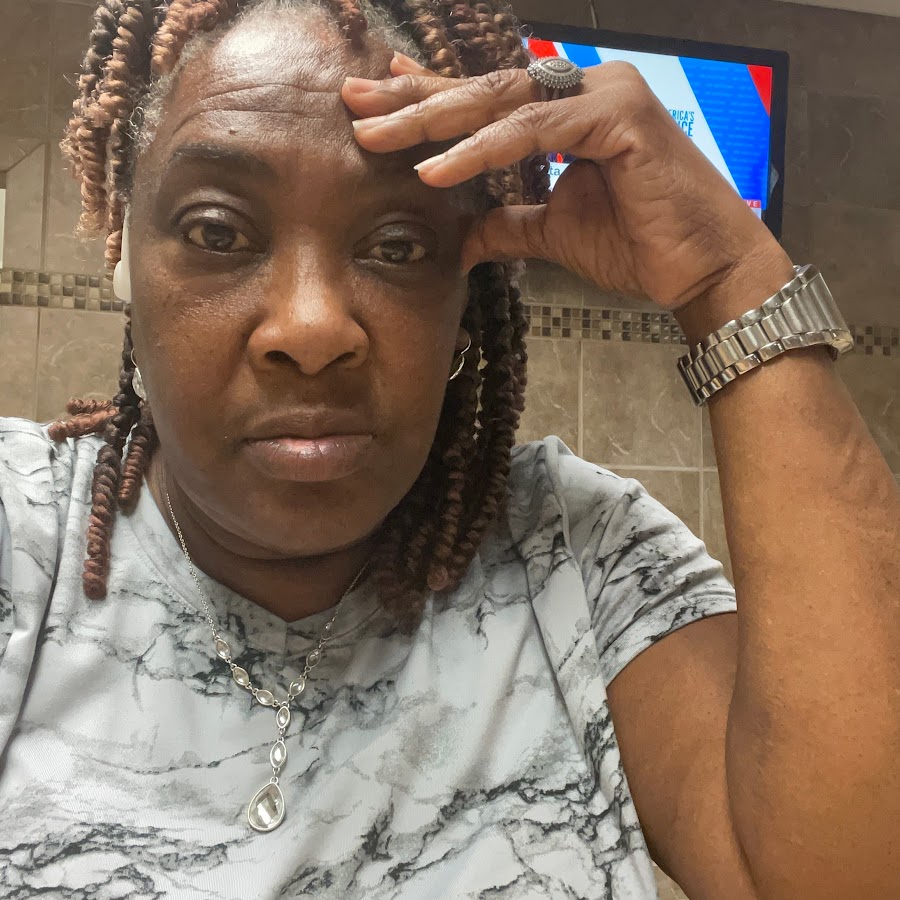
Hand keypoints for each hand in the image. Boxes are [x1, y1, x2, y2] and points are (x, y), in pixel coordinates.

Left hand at [342, 53, 791, 311]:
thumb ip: (507, 224)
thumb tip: (461, 238)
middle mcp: (586, 89)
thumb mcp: (553, 232)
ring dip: (435, 120)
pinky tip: (435, 169)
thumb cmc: (640, 244)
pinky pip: (534, 131)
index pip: (489, 100)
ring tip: (377, 137)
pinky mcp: (620, 116)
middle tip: (356, 105)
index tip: (379, 99)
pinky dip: (483, 149)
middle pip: (485, 90)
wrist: (701, 269)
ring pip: (503, 101)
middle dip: (416, 100)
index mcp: (570, 110)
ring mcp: (605, 94)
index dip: (432, 98)